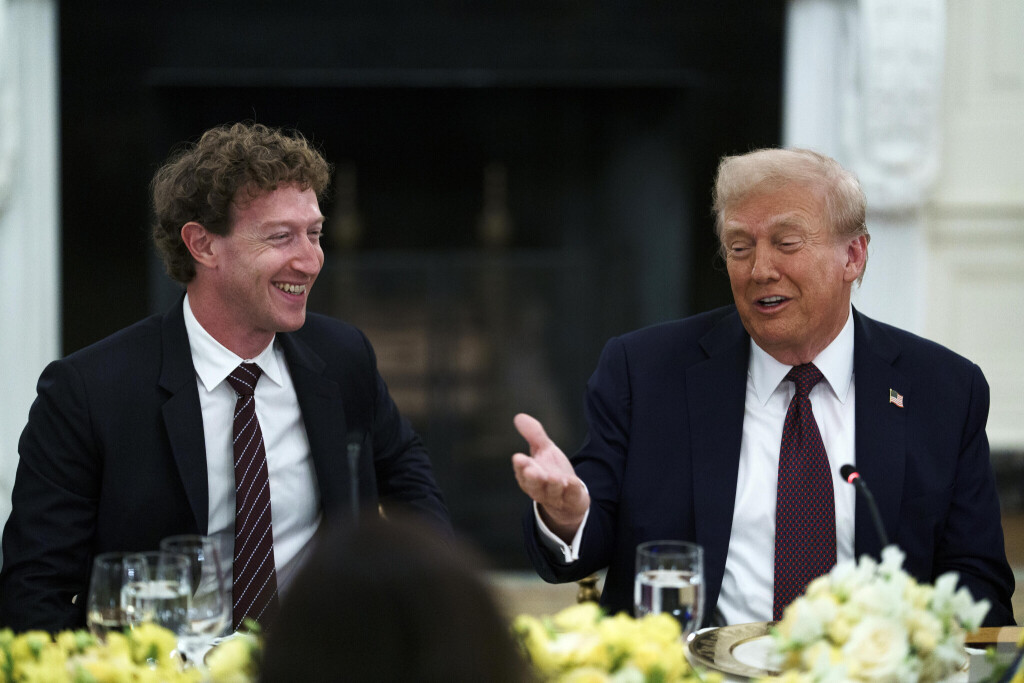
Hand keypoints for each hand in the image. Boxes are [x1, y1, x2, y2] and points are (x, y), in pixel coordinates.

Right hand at [511, 413, 589, 541]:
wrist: (569, 498)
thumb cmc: (551, 472)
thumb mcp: (544, 451)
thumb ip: (534, 435)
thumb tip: (519, 417)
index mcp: (529, 476)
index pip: (522, 471)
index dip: (521, 465)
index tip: (518, 458)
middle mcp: (540, 488)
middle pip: (534, 484)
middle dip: (532, 478)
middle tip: (530, 470)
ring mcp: (557, 496)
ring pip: (552, 492)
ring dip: (552, 485)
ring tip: (553, 478)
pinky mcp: (573, 500)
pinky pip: (572, 496)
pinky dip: (572, 490)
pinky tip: (572, 482)